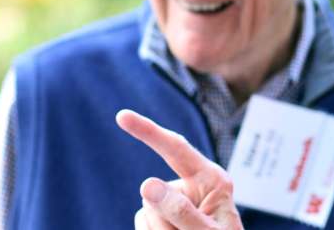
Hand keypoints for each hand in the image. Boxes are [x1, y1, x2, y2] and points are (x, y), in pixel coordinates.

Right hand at [116, 109, 242, 229]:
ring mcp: (176, 202)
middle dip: (162, 221)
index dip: (148, 131)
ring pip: (146, 214)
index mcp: (212, 179)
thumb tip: (146, 184)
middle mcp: (192, 185)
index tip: (121, 116)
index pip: (175, 148)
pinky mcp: (164, 218)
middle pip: (154, 193)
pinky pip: (143, 225)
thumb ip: (181, 212)